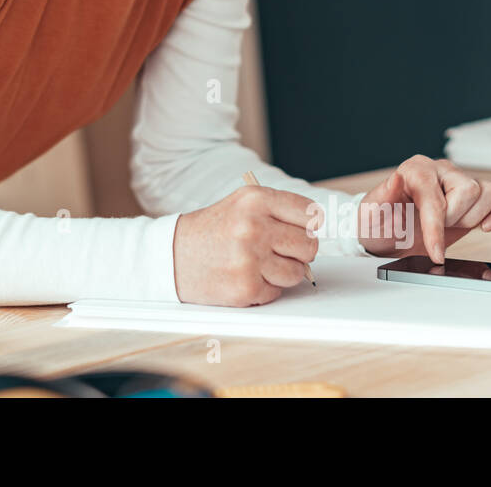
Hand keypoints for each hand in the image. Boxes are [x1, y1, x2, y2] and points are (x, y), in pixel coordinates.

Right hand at [172, 185, 319, 306]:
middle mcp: (253, 226)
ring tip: (256, 263)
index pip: (310, 214)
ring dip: (281, 272)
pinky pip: (277, 292)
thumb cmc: (211, 230)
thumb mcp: (241, 203)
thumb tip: (318, 230)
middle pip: (309, 246)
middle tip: (277, 250)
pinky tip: (243, 276)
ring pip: (297, 273)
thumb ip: (279, 211)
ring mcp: (250, 259)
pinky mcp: (246, 288)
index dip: (309, 226)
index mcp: (255, 199)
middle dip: (298, 252)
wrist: (172, 256)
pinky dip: (265, 288)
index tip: (301, 230)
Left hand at [356, 155, 490, 263]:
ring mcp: (459, 182)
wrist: (387, 234)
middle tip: (436, 229)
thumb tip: (396, 179)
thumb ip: (384, 196)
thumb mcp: (372, 214)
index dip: (436, 227)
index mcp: (415, 170)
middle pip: (468, 190)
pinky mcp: (475, 198)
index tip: (435, 253)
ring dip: (473, 218)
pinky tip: (487, 226)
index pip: (435, 195)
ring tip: (451, 225)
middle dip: (453, 219)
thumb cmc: (380, 222)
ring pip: (487, 193)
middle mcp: (440, 171)